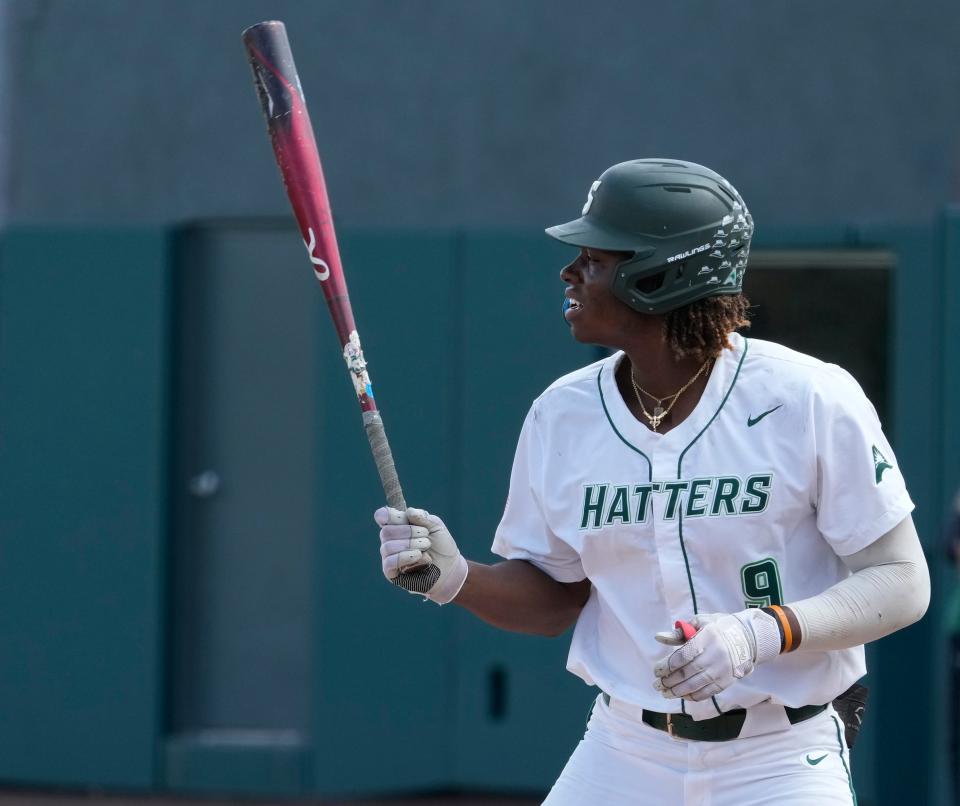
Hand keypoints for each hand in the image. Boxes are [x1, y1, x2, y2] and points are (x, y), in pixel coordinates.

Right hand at [374, 506, 468, 603]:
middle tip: (426, 535)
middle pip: (386, 532)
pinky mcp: (391, 573)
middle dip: (408, 532)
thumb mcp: (436, 526)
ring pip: (388, 547)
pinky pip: (389, 563)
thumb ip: (422, 517)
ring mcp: (389, 557)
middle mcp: (390, 541)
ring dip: (410, 545)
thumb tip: (408, 512)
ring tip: (426, 546)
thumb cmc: (441, 545)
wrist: (450, 568)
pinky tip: (419, 556)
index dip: (388, 515)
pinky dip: (404, 557)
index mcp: (397, 526)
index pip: (382, 516)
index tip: (403, 517)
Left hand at [652, 610, 779, 700]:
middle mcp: (714, 656)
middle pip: (686, 673)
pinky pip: (707, 693)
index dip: (667, 665)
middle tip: (657, 684)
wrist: (748, 638)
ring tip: (665, 692)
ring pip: (695, 685)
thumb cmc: (719, 627)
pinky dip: (692, 696)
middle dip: (669, 681)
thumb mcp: (700, 622)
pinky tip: (682, 695)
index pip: (682, 656)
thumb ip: (679, 632)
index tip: (656, 670)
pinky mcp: (726, 681)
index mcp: (706, 638)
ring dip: (677, 691)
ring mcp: (721, 670)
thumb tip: (658, 637)